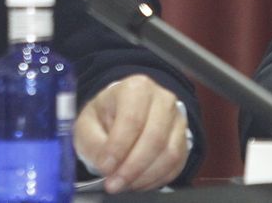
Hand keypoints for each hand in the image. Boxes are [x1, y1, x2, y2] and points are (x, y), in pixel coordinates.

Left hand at [73, 75, 188, 192]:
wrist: (121, 115)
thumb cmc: (104, 117)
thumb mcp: (87, 124)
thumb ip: (94, 143)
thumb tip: (107, 165)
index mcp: (136, 88)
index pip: (132, 119)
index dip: (118, 148)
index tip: (105, 167)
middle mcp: (162, 100)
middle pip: (155, 138)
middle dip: (133, 167)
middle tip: (114, 183)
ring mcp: (177, 120)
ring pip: (169, 154)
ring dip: (145, 176)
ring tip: (124, 184)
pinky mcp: (184, 140)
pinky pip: (176, 165)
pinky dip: (156, 179)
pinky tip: (138, 182)